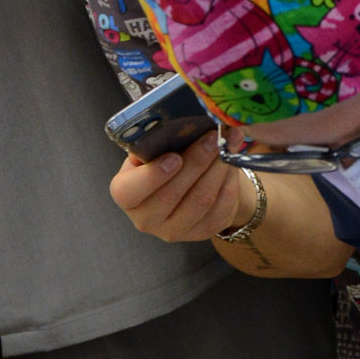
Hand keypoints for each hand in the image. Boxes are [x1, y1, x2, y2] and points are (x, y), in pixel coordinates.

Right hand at [108, 130, 246, 243]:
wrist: (186, 184)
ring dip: (217, 170)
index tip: (175, 157)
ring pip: (200, 201)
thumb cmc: (164, 160)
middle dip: (196, 162)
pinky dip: (228, 183)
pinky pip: (219, 209)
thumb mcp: (152, 149)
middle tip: (213, 138)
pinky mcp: (200, 232)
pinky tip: (233, 163)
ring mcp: (173, 230)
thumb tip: (185, 126)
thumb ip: (159, 141)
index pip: (129, 191)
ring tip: (228, 145)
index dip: (152, 175)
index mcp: (126, 194)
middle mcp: (146, 218)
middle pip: (171, 195)